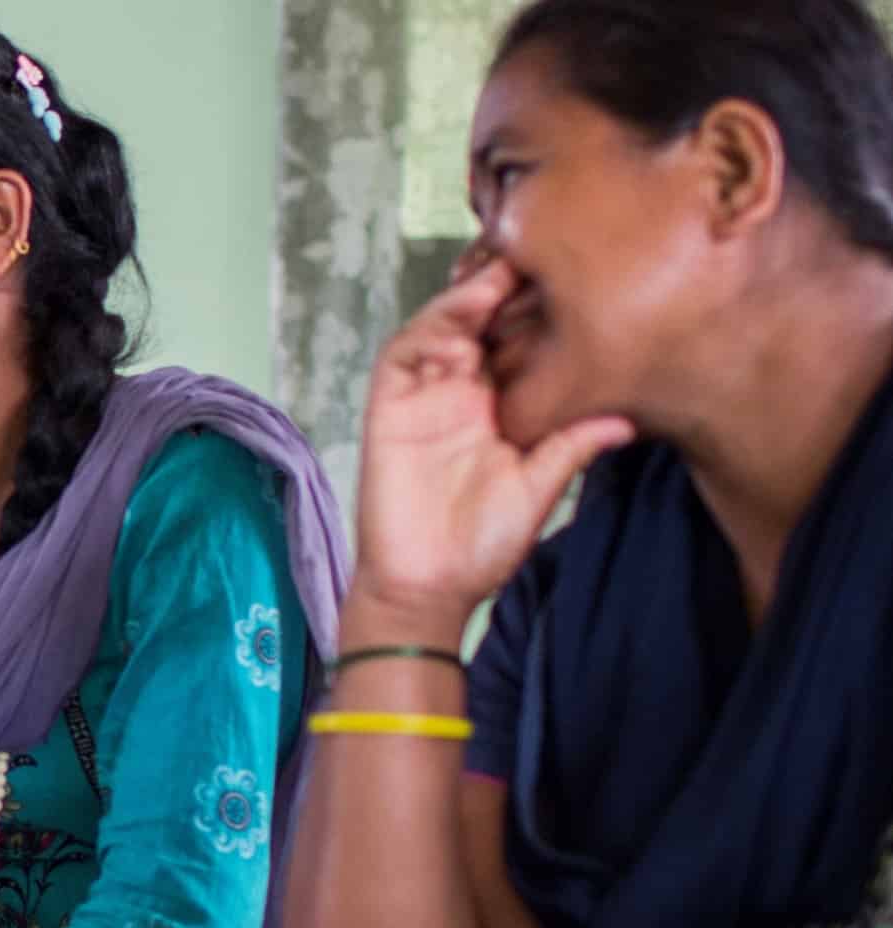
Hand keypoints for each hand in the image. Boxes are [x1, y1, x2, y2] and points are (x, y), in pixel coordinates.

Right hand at [354, 256, 634, 619]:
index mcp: (494, 406)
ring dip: (466, 298)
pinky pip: (403, 355)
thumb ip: (573, 447)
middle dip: (503, 284)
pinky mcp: (389, 409)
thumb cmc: (479, 547)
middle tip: (541, 250)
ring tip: (503, 274)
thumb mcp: (540, 488)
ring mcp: (420, 399)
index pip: (515, 342)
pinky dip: (427, 330)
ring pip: (439, 327)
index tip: (580, 276)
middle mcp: (457, 394)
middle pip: (476, 322)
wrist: (427, 589)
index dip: (537, 309)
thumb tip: (628, 419)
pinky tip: (460, 317)